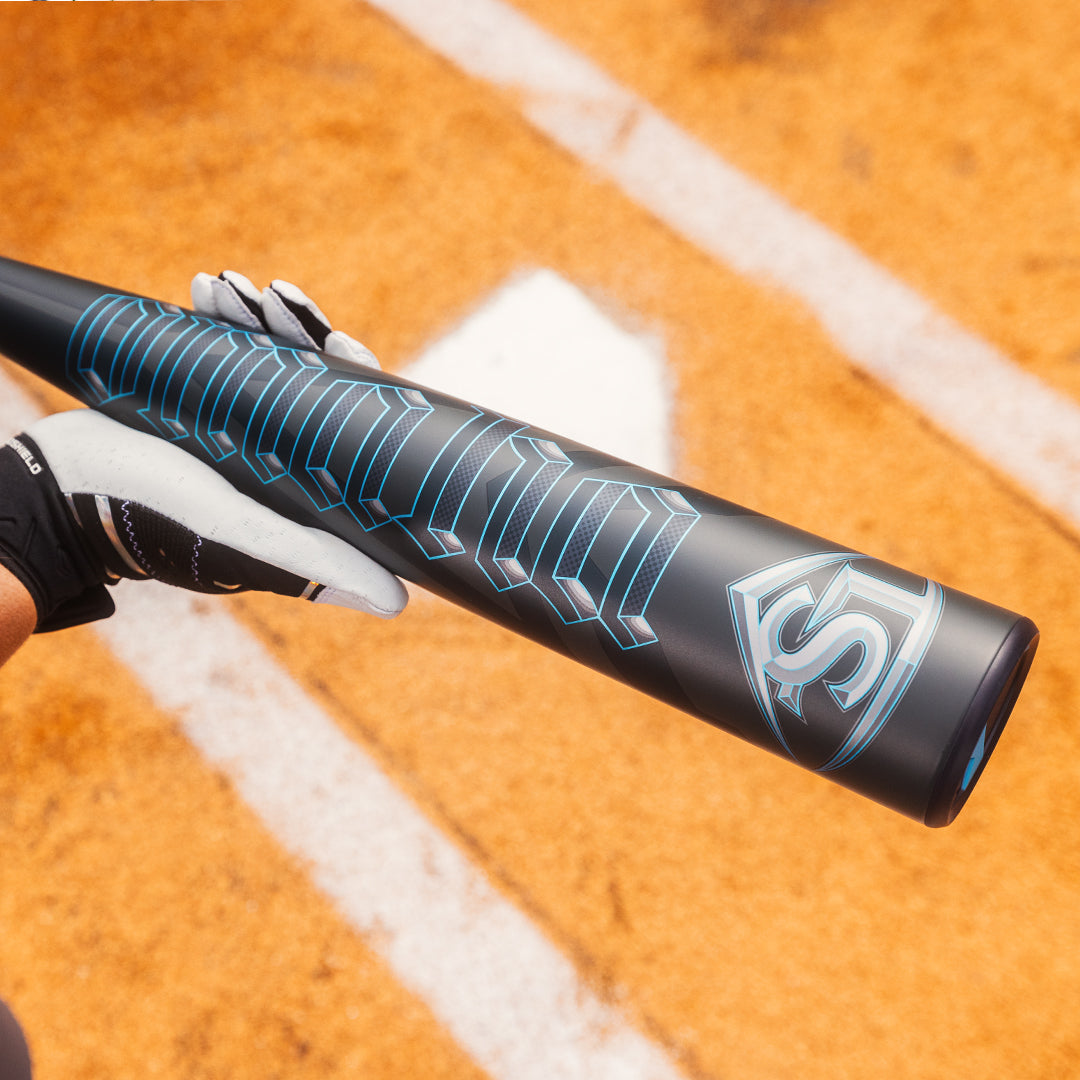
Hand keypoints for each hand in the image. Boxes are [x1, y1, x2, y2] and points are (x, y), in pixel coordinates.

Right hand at [0, 273, 406, 632]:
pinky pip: (225, 357)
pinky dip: (221, 320)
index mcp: (304, 499)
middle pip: (317, 388)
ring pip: (272, 365)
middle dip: (303, 337)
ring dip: (261, 319)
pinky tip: (206, 289)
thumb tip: (398, 603)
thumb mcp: (241, 534)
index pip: (358, 432)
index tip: (339, 341)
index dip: (358, 380)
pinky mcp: (200, 410)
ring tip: (232, 287)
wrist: (53, 488)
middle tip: (278, 300)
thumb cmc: (153, 515)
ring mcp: (241, 436)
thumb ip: (314, 560)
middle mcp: (280, 467)